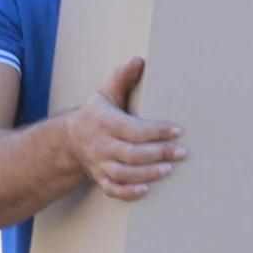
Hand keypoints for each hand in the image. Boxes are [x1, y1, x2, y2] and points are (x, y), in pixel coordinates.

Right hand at [65, 57, 186, 200]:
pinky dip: (129, 192)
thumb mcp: (105, 92)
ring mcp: (100, 164)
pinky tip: (146, 189)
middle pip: (132, 153)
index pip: (134, 129)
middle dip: (159, 153)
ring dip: (148, 173)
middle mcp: (101, 145)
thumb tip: (138, 59)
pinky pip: (113, 190)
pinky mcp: (100, 179)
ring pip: (124, 174)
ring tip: (169, 170)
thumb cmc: (96, 114)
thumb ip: (122, 77)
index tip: (177, 130)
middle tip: (182, 152)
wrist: (70, 140)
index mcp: (105, 122)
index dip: (156, 131)